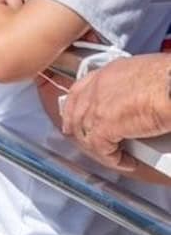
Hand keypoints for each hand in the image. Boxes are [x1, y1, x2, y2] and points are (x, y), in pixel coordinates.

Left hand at [61, 53, 170, 168]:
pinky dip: (113, 160)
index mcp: (109, 72)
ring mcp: (97, 105)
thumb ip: (132, 89)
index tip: (74, 121)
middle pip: (76, 115)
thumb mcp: (147, 76)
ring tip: (113, 157)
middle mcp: (97, 87)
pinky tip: (126, 162)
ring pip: (85, 134)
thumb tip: (137, 103)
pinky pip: (101, 149)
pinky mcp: (104, 124)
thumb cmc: (170, 79)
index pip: (80, 91)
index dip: (74, 109)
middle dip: (80, 133)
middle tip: (91, 147)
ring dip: (98, 149)